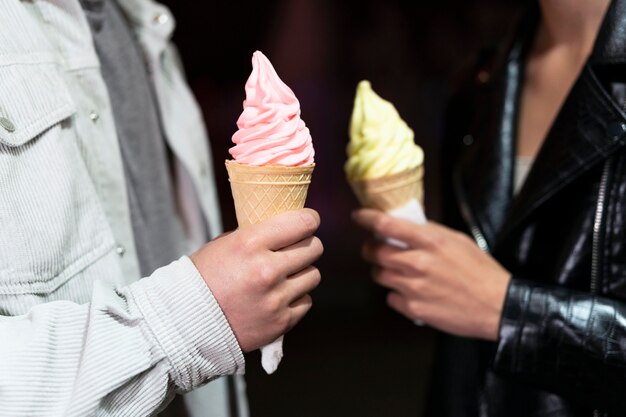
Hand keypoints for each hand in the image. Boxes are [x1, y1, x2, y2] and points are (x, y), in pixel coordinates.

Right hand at [190, 209, 322, 351]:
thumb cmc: (205, 277)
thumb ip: (258, 235)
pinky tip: (277, 297)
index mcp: (250, 244)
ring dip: (302, 273)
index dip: (309, 220)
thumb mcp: (225, 244)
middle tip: (296, 250)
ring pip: (313, 275)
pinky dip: (295, 298)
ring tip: (283, 276)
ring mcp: (276, 298)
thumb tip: (287, 228)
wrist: (186, 323)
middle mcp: (266, 270)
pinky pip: (306, 301)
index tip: (309, 221)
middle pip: (314, 248)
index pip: (302, 223)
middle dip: (307, 246)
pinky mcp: (281, 322)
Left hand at [353, 209, 509, 340]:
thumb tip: (404, 226)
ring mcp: (414, 288)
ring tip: (397, 271)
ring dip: (382, 271)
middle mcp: (418, 263)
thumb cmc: (480, 272)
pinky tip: (411, 292)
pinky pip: (390, 298)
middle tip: (374, 249)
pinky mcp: (414, 309)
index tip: (359, 217)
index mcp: (430, 241)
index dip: (366, 218)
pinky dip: (396, 294)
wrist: (497, 306)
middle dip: (370, 249)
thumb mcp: (457, 240)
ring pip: (379, 275)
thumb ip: (429, 232)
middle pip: (375, 252)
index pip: (385, 225)